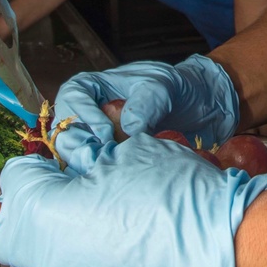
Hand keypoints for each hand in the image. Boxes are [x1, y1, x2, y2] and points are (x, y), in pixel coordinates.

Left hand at [0, 134, 266, 266]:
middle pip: (10, 226)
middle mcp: (47, 261)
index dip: (39, 160)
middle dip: (33, 199)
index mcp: (43, 216)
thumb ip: (87, 155)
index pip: (14, 179)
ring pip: (43, 250)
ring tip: (107, 201)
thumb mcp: (128, 153)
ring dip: (61, 222)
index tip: (65, 155)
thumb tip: (73, 159)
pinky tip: (128, 229)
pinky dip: (89, 246)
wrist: (223, 253)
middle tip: (70, 178)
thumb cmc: (175, 195)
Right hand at [51, 55, 239, 171]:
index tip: (105, 133)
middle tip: (98, 161)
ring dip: (87, 163)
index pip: (72, 95)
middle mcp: (91, 111)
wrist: (201, 108)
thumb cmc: (179, 88)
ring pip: (76, 151)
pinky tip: (115, 182)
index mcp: (97, 84)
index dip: (82, 114)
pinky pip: (93, 167)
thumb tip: (130, 127)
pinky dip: (99, 175)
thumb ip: (148, 101)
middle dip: (77, 144)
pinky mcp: (108, 157)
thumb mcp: (166, 86)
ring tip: (107, 173)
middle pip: (66, 127)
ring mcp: (98, 135)